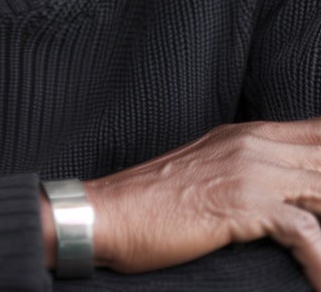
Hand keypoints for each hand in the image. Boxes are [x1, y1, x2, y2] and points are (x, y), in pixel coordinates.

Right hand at [83, 120, 320, 287]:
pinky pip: (305, 231)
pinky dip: (319, 262)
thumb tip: (282, 197)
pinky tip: (319, 281)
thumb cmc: (153, 203)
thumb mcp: (209, 171)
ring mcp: (249, 171)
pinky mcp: (242, 203)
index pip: (316, 133)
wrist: (108, 213)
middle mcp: (253, 144)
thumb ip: (247, 171)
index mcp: (248, 134)